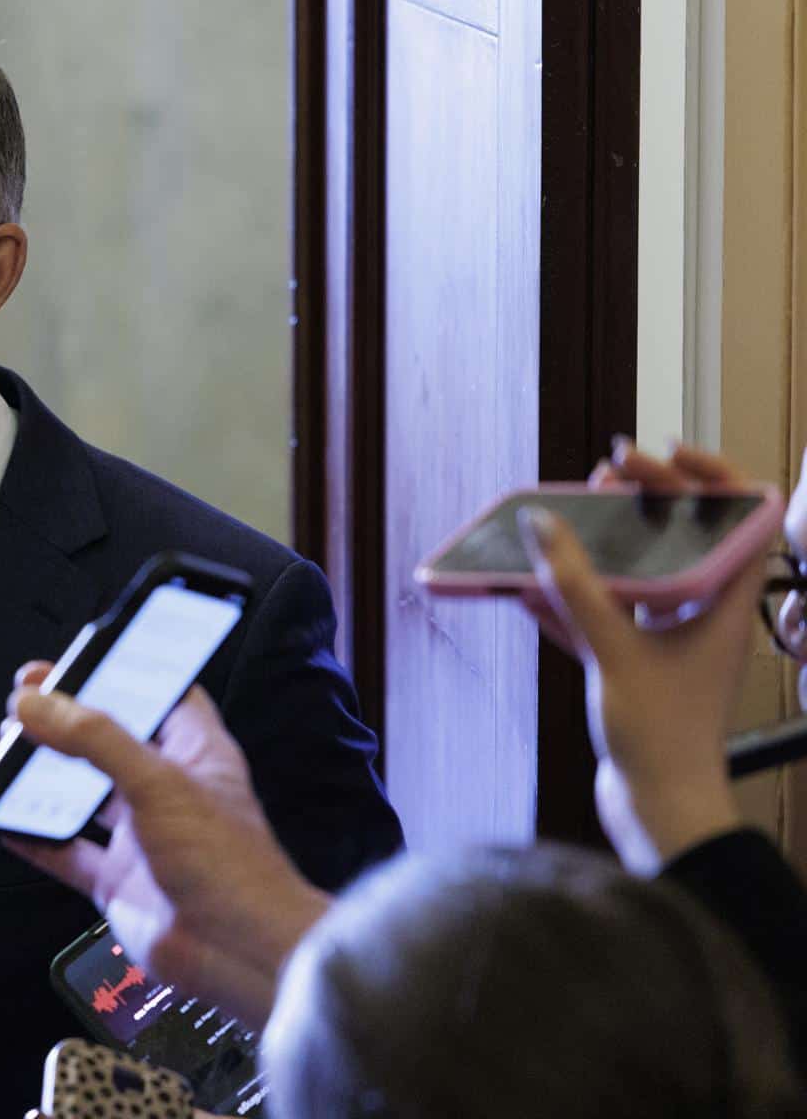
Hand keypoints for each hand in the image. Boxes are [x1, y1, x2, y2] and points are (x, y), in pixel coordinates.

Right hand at [1, 664, 330, 1029]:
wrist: (241, 955)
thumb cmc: (227, 863)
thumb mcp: (159, 782)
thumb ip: (94, 739)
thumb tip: (35, 703)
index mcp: (196, 753)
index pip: (158, 694)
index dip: (118, 672)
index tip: (73, 660)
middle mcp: (169, 791)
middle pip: (110, 742)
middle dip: (68, 722)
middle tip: (24, 702)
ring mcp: (142, 838)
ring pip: (83, 796)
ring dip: (46, 776)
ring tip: (6, 750)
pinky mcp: (119, 881)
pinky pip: (66, 852)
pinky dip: (34, 837)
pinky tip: (2, 819)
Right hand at [519, 495, 758, 871]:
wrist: (661, 811)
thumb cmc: (662, 738)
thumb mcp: (615, 653)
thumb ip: (577, 588)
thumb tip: (542, 527)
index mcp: (725, 604)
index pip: (741, 517)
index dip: (710, 475)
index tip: (662, 455)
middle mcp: (704, 616)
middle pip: (682, 537)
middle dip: (642, 504)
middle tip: (602, 480)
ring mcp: (669, 642)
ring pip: (637, 577)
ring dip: (599, 549)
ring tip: (560, 523)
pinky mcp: (635, 669)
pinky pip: (601, 620)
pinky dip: (568, 603)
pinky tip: (526, 591)